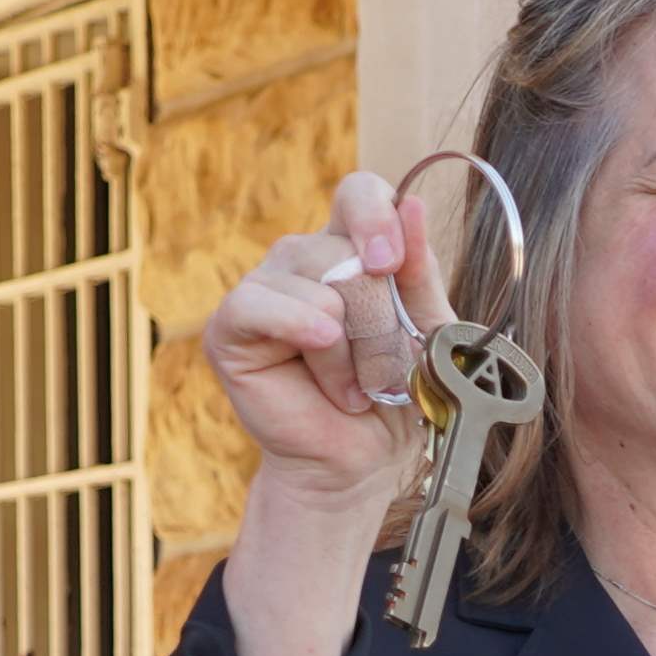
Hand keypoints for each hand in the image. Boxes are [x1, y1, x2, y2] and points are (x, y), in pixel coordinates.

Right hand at [205, 171, 436, 512]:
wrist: (360, 461)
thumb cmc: (393, 395)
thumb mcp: (426, 330)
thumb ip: (420, 273)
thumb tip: (411, 205)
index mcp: (351, 248)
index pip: (359, 193)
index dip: (376, 217)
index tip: (392, 264)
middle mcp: (303, 258)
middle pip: (344, 250)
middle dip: (376, 318)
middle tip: (380, 368)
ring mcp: (263, 288)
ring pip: (314, 283)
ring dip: (348, 348)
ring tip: (351, 387)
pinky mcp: (230, 326)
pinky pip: (260, 304)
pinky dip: (302, 335)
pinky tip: (326, 378)